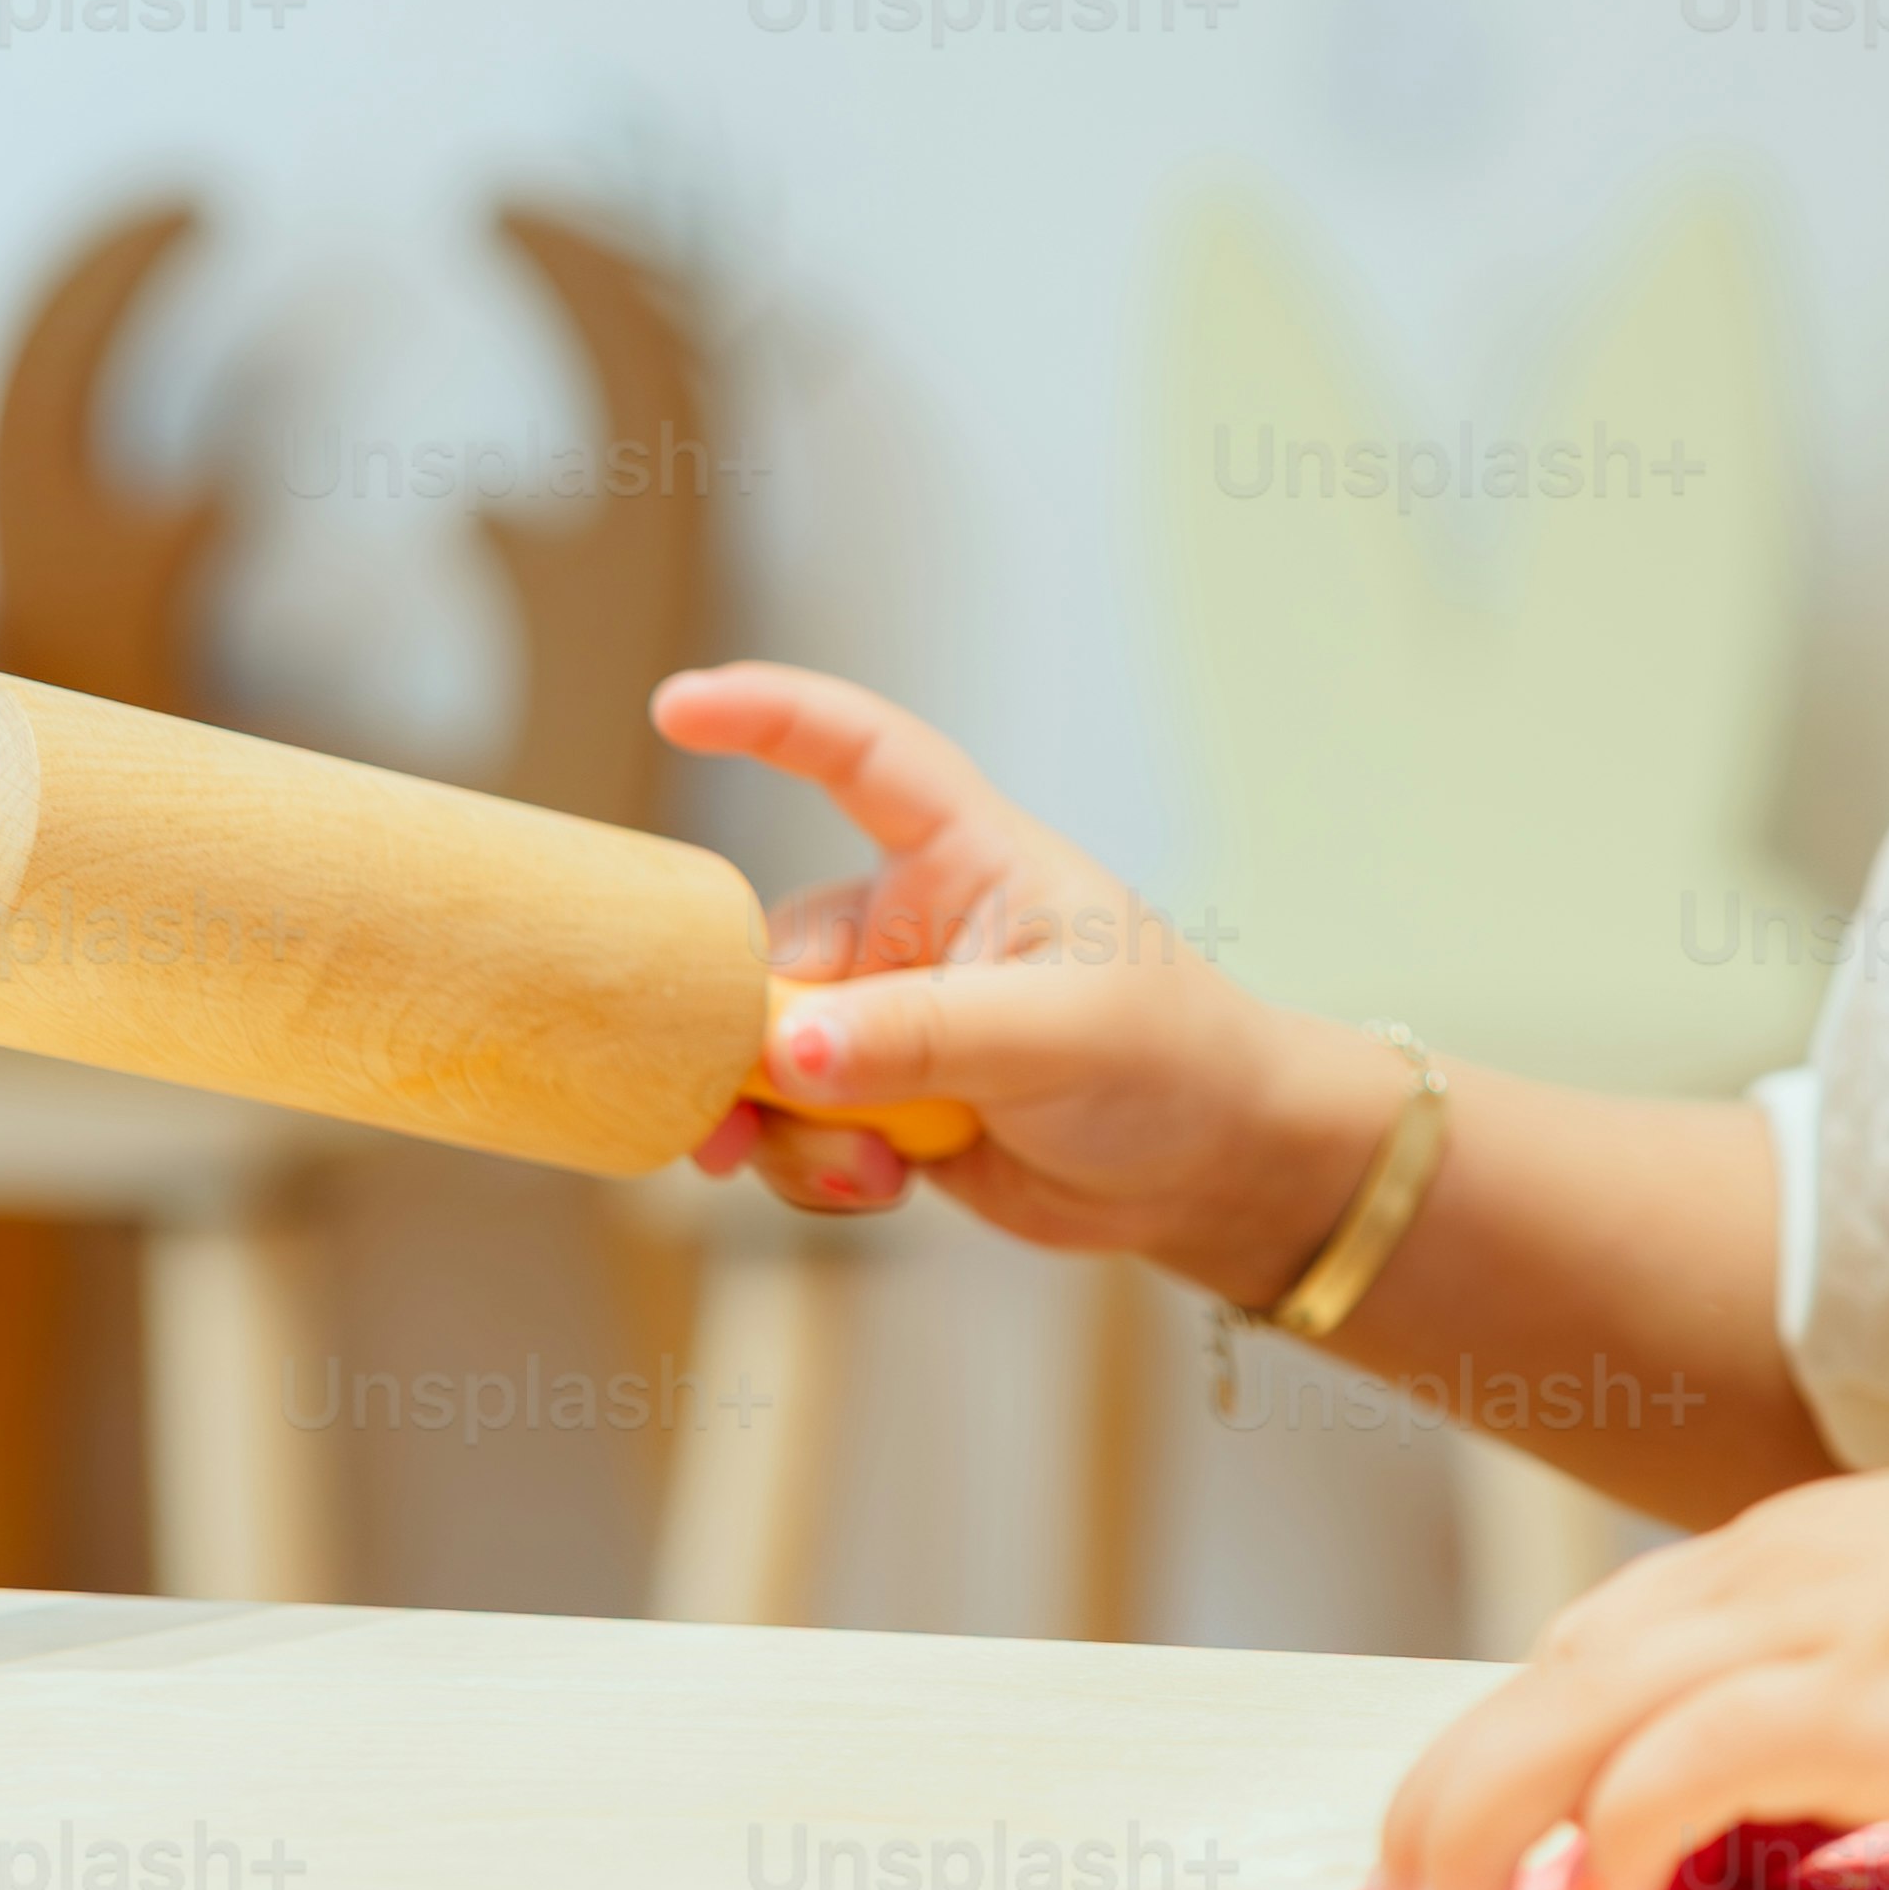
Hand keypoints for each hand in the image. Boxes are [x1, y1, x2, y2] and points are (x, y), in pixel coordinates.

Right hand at [649, 660, 1397, 1303]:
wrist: (1211, 1171)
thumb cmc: (1171, 1061)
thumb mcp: (1057, 1034)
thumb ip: (919, 1035)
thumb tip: (786, 1050)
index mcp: (966, 860)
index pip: (862, 758)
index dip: (770, 718)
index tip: (677, 704)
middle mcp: (909, 928)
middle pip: (767, 956)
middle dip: (741, 1038)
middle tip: (732, 1110)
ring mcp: (887, 1020)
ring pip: (765, 1058)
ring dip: (787, 1123)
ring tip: (868, 1166)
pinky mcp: (879, 1103)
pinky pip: (791, 1128)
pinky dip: (813, 1166)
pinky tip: (884, 1186)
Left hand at [1347, 1433, 1888, 1889]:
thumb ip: (1851, 1711)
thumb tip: (1776, 1826)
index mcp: (1786, 1560)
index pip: (1582, 1656)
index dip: (1487, 1760)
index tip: (1432, 1857)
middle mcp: (1769, 1579)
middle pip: (1533, 1688)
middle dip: (1433, 1810)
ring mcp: (1817, 1629)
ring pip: (1564, 1717)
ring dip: (1473, 1833)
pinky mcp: (1876, 1696)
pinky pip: (1679, 1762)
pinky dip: (1611, 1833)